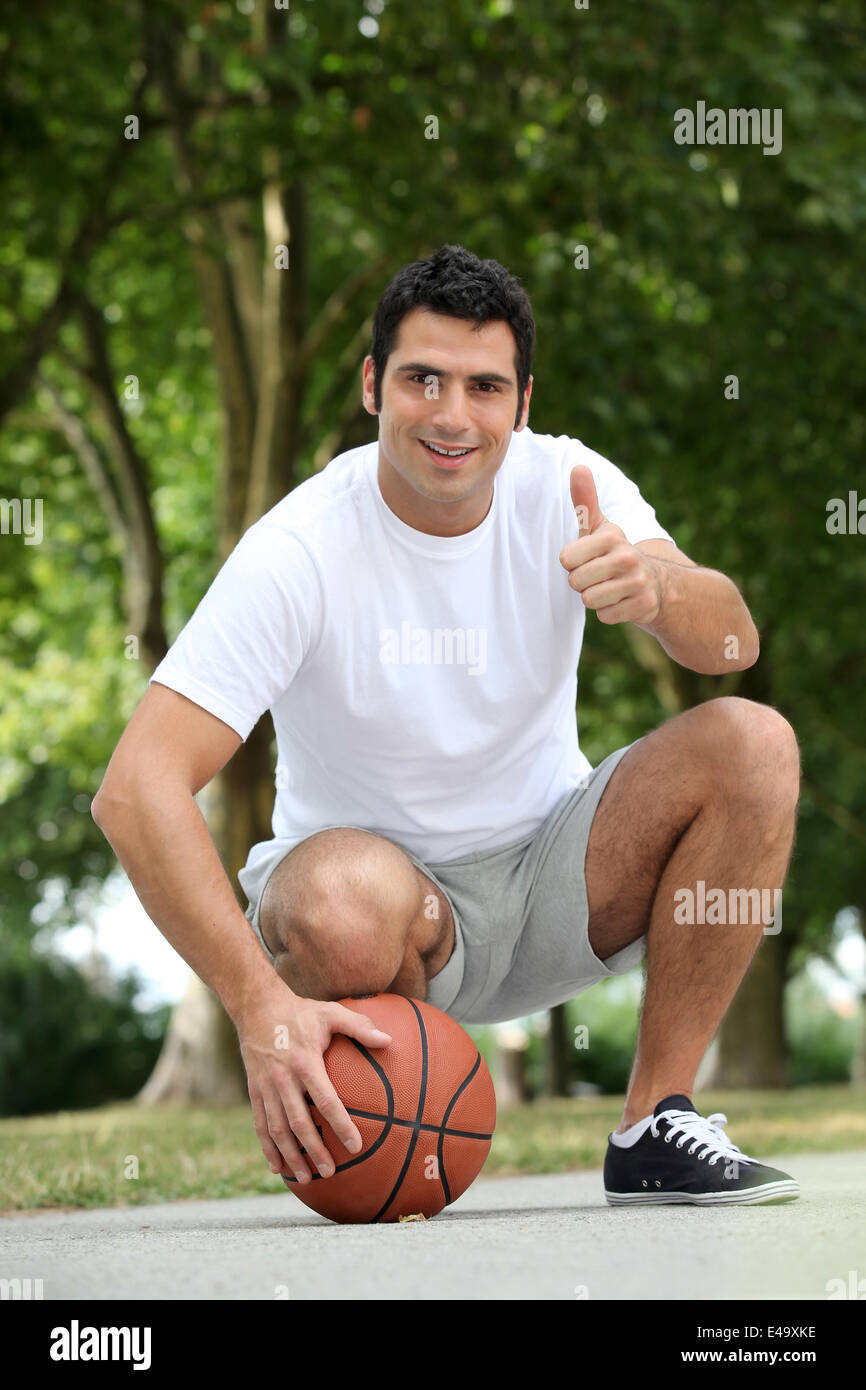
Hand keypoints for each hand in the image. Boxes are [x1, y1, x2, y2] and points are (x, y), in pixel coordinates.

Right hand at [236, 979, 391, 1182]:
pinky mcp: (254, 1090)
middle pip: (299, 1124)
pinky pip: (260, 1124)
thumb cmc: (300, 1010)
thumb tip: (389, 1039)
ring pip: (277, 1130)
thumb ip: (360, 1027)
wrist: (256, 1005)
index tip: (355, 1146)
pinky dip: (267, 1148)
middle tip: (330, 1172)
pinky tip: (276, 1167)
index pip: (326, 1101)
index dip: (341, 1125)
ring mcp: (266, 1087)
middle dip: (314, 1151)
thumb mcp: (331, 1012)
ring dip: (290, 1156)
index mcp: (305, 1062)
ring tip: (305, 1178)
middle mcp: (283, 1079)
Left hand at [558, 464, 662, 625]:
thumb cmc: (615, 553)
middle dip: (583, 583)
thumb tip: (578, 467)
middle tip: (600, 576)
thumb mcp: (600, 528)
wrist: (657, 582)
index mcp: (611, 536)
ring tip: (611, 588)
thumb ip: (585, 501)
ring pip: (589, 600)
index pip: (566, 559)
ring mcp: (637, 582)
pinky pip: (605, 616)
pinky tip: (622, 601)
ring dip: (596, 598)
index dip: (572, 562)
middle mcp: (626, 557)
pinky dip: (610, 612)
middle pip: (576, 582)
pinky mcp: (643, 605)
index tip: (588, 558)